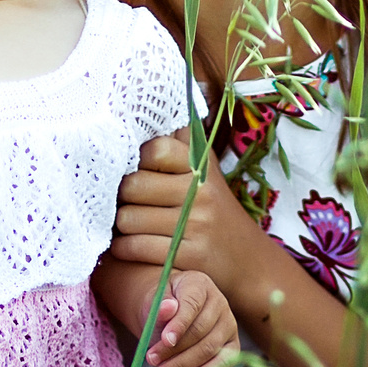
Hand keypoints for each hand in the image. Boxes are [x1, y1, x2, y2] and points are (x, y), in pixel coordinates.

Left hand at [112, 136, 254, 289]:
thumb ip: (180, 143)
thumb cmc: (214, 211)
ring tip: (125, 225)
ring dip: (119, 225)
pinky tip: (127, 245)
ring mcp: (197, 225)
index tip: (134, 171)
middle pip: (132, 186)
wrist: (248, 261)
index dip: (136, 160)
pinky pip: (136, 247)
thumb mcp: (205, 172)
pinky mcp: (190, 256)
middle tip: (121, 202)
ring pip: (128, 219)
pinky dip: (123, 248)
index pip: (154, 149)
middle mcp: (201, 192)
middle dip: (120, 197)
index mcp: (201, 166)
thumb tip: (149, 105)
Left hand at [146, 269, 236, 366]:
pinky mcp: (232, 345)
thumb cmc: (160, 307)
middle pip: (201, 330)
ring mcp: (228, 324)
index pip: (192, 304)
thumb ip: (158, 307)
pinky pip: (223, 362)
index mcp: (199, 284)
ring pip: (210, 349)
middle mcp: (219, 302)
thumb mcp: (152, 302)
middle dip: (175, 350)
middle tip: (151, 361)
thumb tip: (168, 308)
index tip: (165, 340)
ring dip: (184, 365)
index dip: (179, 324)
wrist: (168, 315)